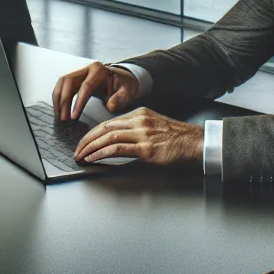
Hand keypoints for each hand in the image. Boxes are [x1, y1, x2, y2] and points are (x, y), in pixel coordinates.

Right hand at [51, 61, 140, 120]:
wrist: (122, 79)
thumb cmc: (124, 85)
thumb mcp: (127, 91)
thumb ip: (120, 98)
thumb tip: (110, 106)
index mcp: (98, 70)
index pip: (85, 86)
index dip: (77, 102)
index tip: (73, 117)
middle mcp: (86, 69)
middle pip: (68, 82)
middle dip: (63, 101)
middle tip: (63, 119)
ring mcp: (79, 73)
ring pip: (61, 84)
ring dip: (58, 100)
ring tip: (59, 117)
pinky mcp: (74, 79)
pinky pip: (62, 87)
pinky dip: (59, 99)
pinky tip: (60, 111)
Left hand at [74, 108, 202, 166]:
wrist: (196, 143)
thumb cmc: (178, 139)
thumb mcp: (154, 127)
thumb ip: (137, 131)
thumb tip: (118, 142)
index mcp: (140, 114)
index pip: (109, 122)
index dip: (93, 133)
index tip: (84, 142)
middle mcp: (139, 121)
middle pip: (104, 128)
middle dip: (87, 140)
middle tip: (77, 150)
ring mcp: (142, 134)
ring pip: (108, 137)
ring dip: (91, 148)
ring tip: (81, 156)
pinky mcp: (146, 148)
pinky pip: (117, 149)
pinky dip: (102, 153)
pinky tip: (93, 159)